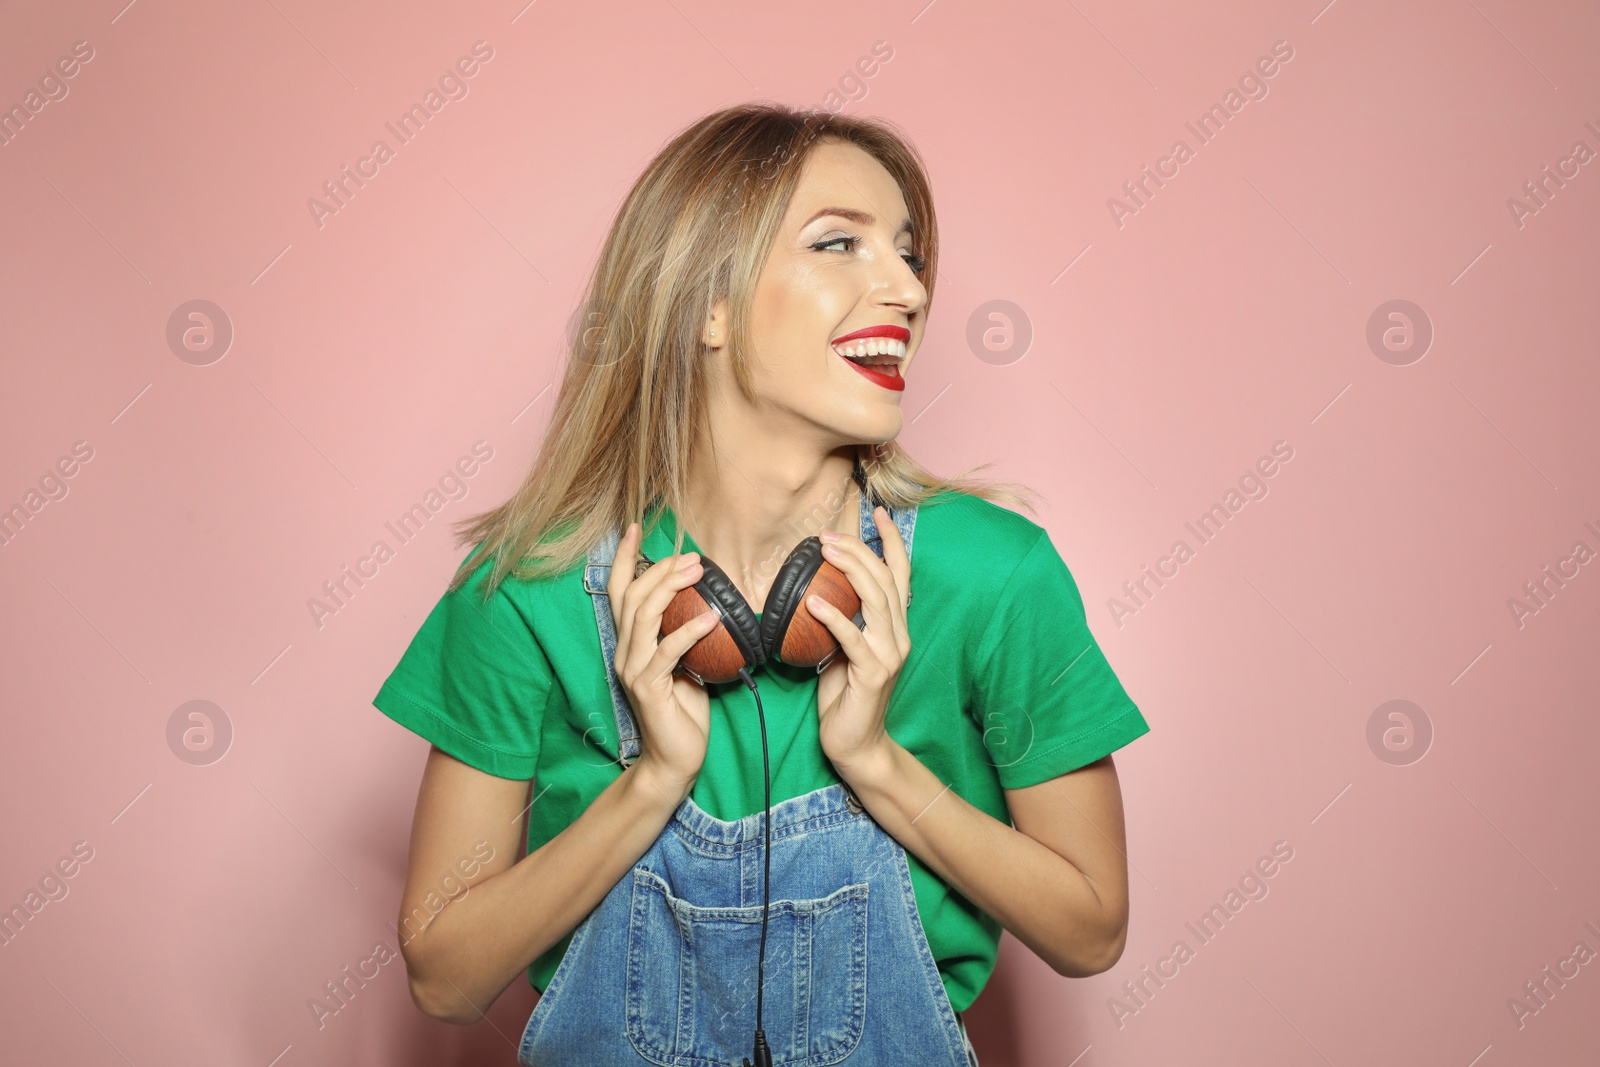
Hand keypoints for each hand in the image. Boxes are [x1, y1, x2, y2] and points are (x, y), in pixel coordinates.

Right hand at [607, 522, 721, 789]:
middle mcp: (624, 651)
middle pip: (633, 596)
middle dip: (659, 569)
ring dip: (671, 589)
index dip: (624, 558)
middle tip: (692, 556)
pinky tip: (710, 618)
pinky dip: (689, 631)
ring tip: (698, 573)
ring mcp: (633, 669)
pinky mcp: (649, 688)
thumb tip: (710, 603)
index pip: (620, 591)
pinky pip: (667, 652)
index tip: (637, 527)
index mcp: (630, 642)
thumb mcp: (685, 664)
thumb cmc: (683, 710)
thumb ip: (685, 635)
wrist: (673, 760)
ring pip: (643, 616)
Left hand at [805, 506, 911, 774]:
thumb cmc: (845, 695)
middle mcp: (899, 635)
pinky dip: (834, 617)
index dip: (892, 542)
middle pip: (885, 580)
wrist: (857, 744)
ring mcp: (889, 654)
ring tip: (823, 552)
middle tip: (827, 535)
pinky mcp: (873, 674)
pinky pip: (853, 639)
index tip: (878, 513)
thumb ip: (842, 620)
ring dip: (849, 571)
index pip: (900, 575)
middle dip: (859, 550)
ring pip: (875, 601)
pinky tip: (813, 601)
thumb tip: (815, 588)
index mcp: (894, 626)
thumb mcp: (843, 649)